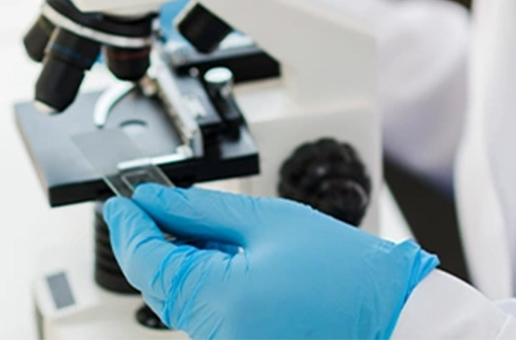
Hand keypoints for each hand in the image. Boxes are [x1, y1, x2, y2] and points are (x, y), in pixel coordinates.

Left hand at [103, 183, 437, 339]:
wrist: (385, 310)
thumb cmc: (340, 267)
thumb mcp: (267, 219)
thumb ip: (202, 210)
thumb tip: (156, 199)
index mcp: (217, 302)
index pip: (147, 262)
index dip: (129, 226)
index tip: (120, 201)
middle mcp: (213, 335)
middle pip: (160, 282)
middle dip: (152, 238)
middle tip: (151, 200)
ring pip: (181, 295)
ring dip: (179, 256)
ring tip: (195, 219)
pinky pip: (206, 309)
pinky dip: (203, 276)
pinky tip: (220, 250)